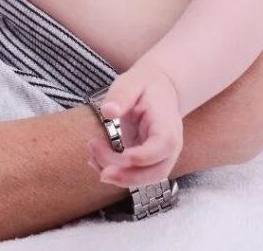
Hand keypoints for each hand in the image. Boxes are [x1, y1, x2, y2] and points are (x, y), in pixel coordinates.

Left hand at [88, 66, 182, 187]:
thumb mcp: (131, 83)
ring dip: (118, 176)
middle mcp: (169, 147)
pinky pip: (135, 175)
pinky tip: (96, 160)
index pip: (161, 148)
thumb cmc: (144, 85)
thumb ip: (120, 96)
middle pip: (154, 173)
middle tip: (94, 159)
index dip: (141, 157)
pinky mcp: (148, 161)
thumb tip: (108, 111)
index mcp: (167, 126)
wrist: (159, 89)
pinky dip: (116, 172)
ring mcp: (161, 157)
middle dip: (125, 175)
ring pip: (144, 179)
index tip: (119, 154)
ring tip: (92, 157)